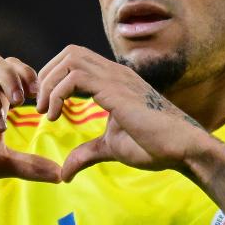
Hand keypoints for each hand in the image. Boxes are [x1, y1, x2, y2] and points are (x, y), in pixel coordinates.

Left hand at [34, 45, 216, 181]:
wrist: (184, 149)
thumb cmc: (156, 146)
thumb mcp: (111, 148)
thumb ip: (87, 153)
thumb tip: (65, 172)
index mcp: (115, 81)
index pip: (76, 60)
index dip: (54, 77)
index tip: (45, 104)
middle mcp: (115, 73)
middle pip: (70, 52)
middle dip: (47, 75)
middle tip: (40, 105)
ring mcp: (117, 79)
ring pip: (70, 59)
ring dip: (50, 83)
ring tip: (46, 112)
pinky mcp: (116, 91)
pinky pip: (76, 76)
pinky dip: (57, 93)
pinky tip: (56, 115)